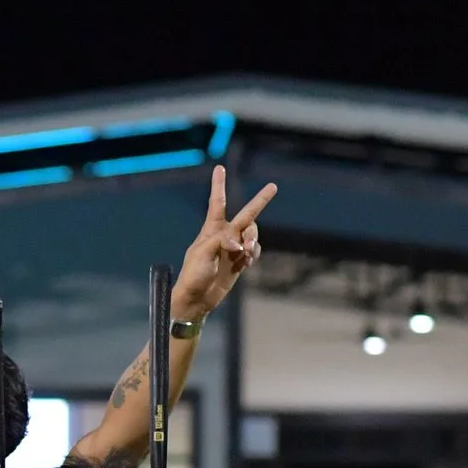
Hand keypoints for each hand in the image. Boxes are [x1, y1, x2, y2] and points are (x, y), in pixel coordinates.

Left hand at [169, 167, 276, 322]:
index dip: (219, 185)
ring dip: (253, 240)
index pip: (217, 203)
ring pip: (252, 234)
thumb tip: (239, 242)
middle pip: (246, 216)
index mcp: (211, 229)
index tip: (219, 168)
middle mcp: (223, 236)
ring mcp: (233, 249)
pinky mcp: (239, 263)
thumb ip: (222, 240)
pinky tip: (246, 262)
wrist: (197, 299)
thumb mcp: (203, 253)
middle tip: (273, 187)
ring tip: (246, 252)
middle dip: (259, 202)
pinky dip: (253, 254)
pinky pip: (253, 252)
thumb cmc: (194, 274)